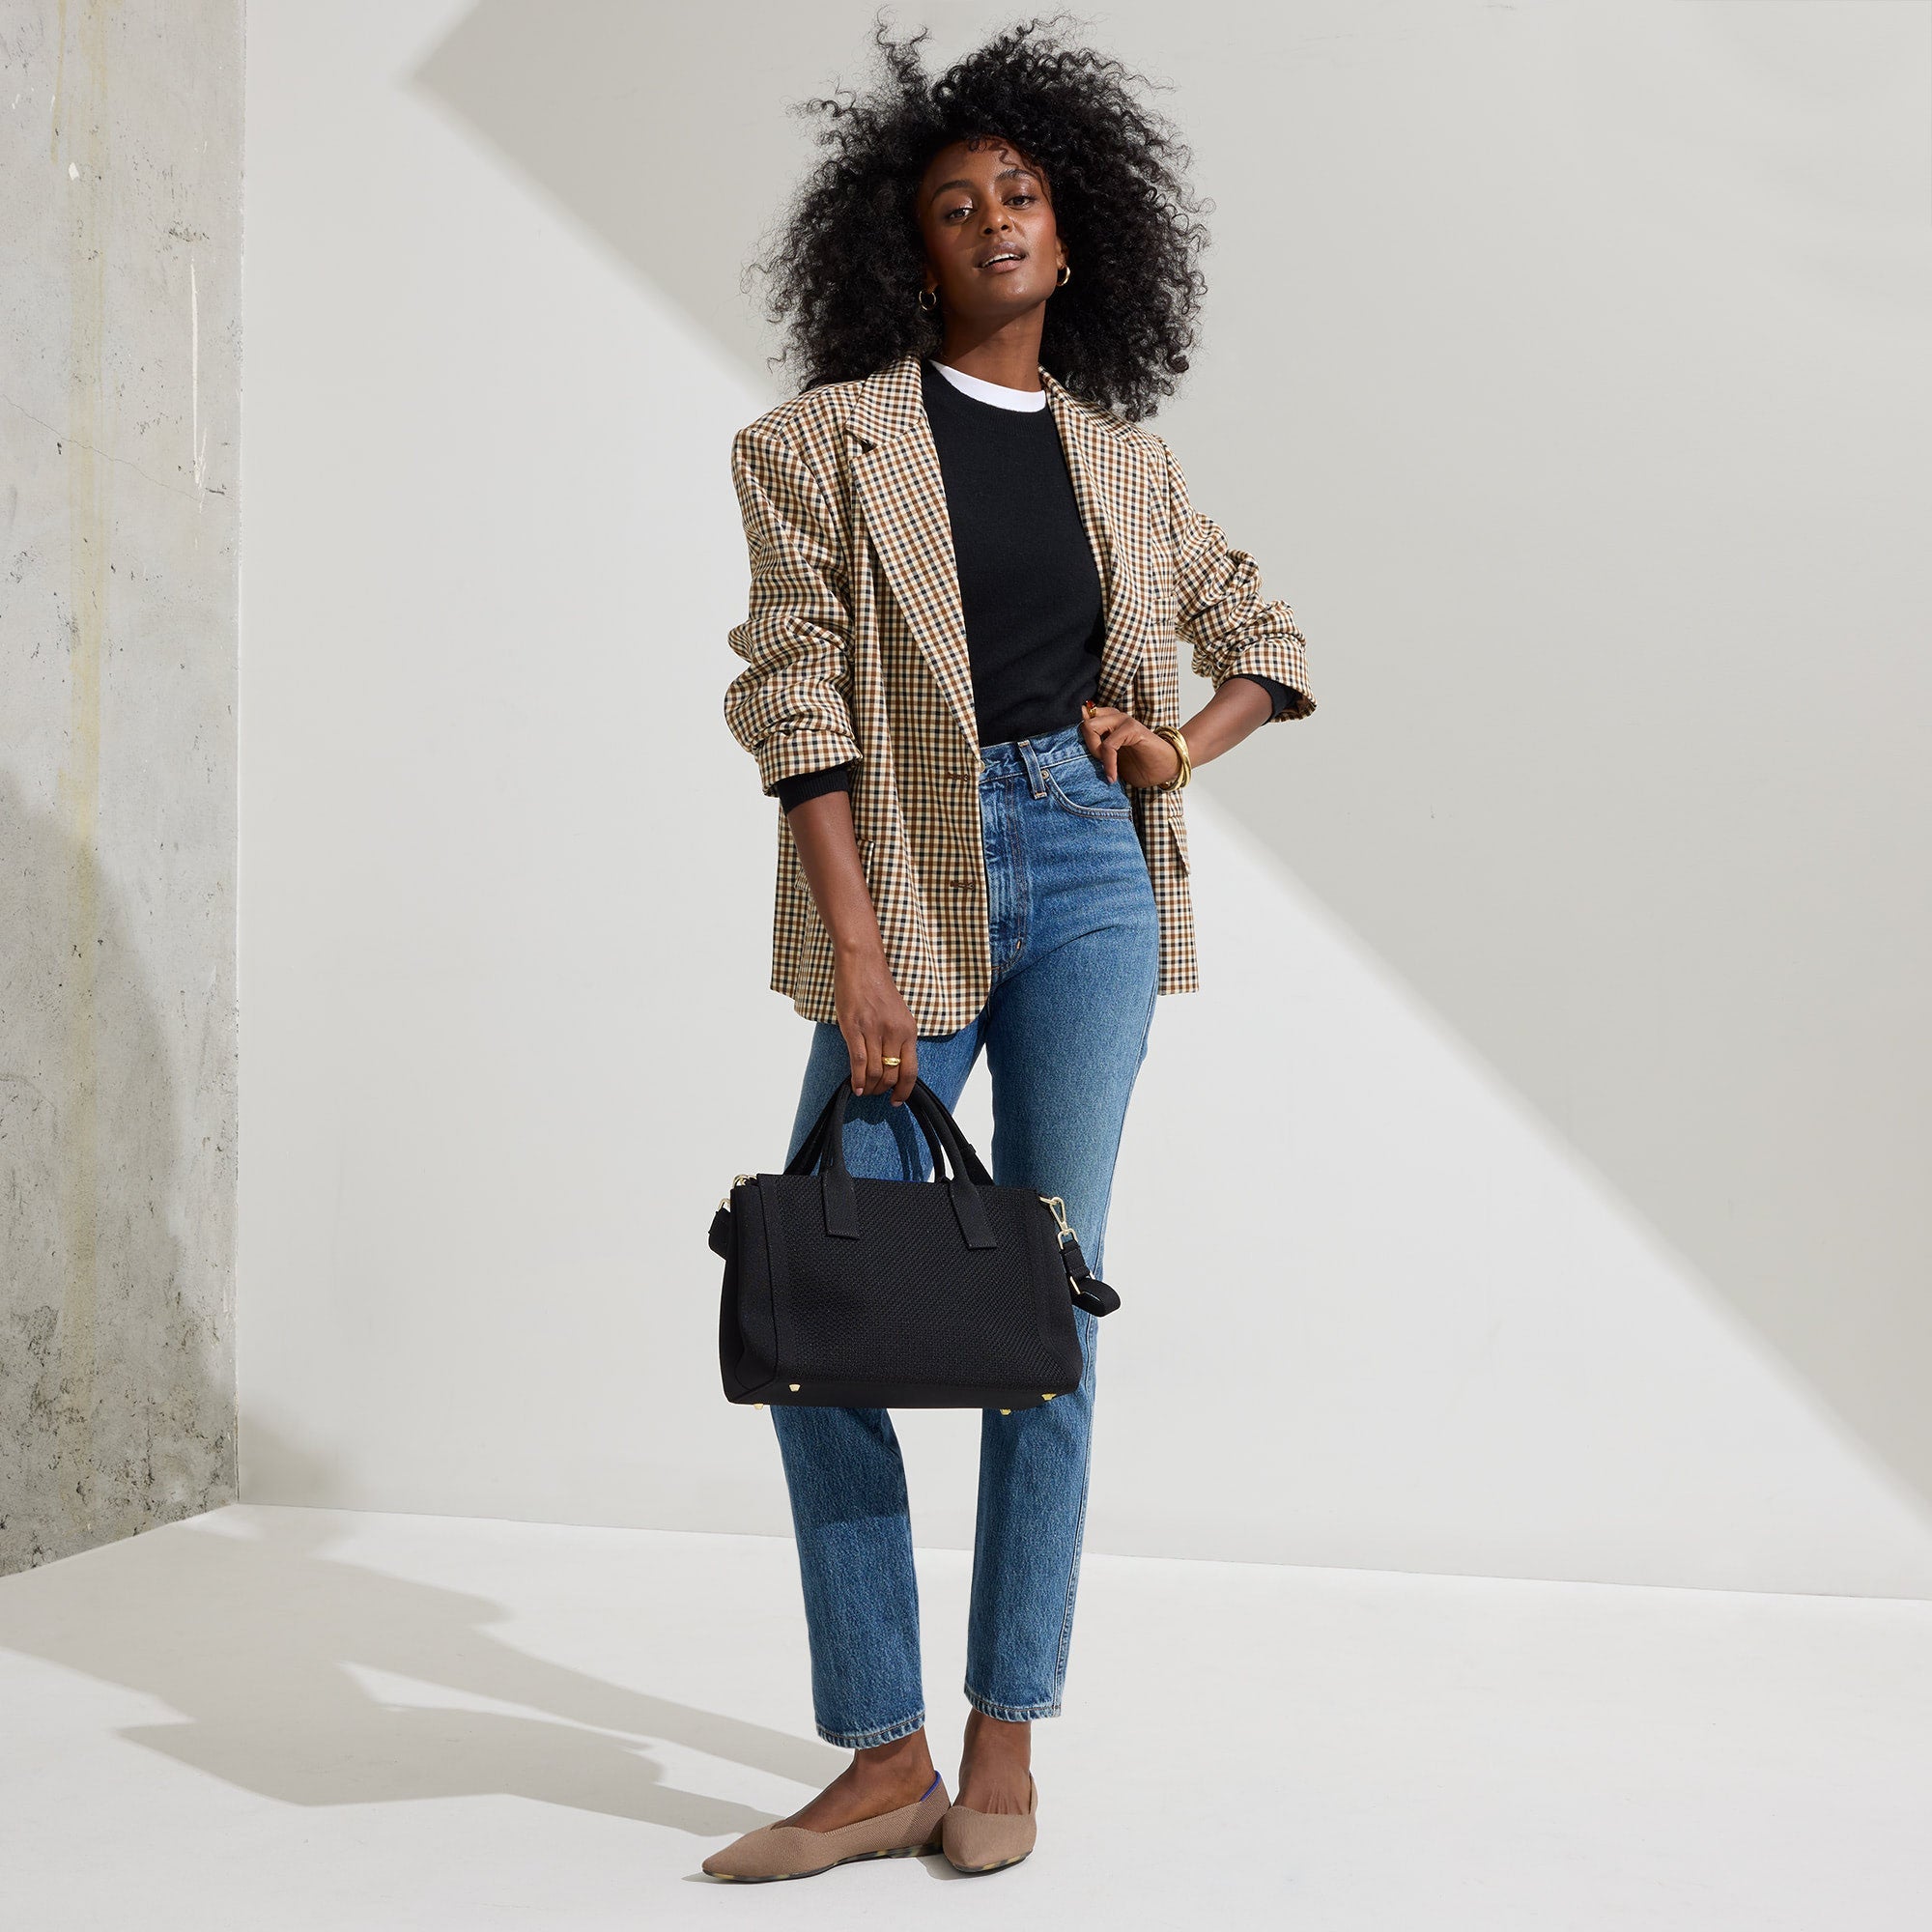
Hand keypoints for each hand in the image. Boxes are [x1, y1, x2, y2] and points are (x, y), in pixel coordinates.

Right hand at [832, 947, 918, 1104]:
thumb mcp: (897, 1014)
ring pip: (876, 1072)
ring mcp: (874, 1031)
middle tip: (874, 1094)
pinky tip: (855, 1087)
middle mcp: (895, 1032)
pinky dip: (858, 1079)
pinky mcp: (854, 1028)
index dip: (904, 1090)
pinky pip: (860, 1062)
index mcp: (909, 1030)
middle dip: (883, 1090)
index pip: (911, 1070)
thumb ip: (897, 1037)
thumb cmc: (877, 987)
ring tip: (864, 1091)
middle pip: (892, 1075)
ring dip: (870, 1087)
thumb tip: (892, 1064)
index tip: (897, 1100)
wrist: (862, 963)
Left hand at [1081, 701, 1180, 788]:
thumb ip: (1094, 751)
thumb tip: (1071, 753)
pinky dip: (1108, 763)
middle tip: (1097, 763)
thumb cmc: (1139, 765)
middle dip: (1084, 745)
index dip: (1076, 735)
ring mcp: (1123, 720)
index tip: (1080, 756)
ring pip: (1090, 726)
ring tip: (1106, 768)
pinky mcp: (1133, 729)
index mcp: (1107, 721)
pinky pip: (1108, 744)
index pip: (1081, 717)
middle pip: (1082, 721)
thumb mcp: (1109, 760)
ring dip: (1094, 750)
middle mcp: (1113, 716)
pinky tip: (1113, 776)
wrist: (1166, 769)